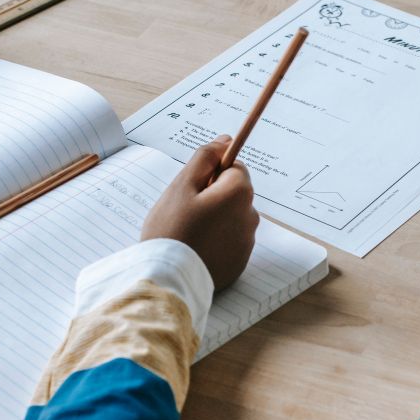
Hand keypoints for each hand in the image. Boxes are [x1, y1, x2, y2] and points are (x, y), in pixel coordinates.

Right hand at [141, 137, 258, 289]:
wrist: (169, 279)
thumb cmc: (171, 230)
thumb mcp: (182, 186)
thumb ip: (205, 158)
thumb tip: (225, 140)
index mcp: (239, 194)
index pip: (234, 168)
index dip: (212, 174)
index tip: (194, 187)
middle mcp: (251, 216)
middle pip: (234, 193)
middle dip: (213, 196)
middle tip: (186, 211)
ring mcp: (247, 242)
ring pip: (231, 217)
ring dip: (215, 218)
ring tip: (189, 232)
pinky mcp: (241, 261)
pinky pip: (230, 240)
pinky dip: (217, 240)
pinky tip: (197, 247)